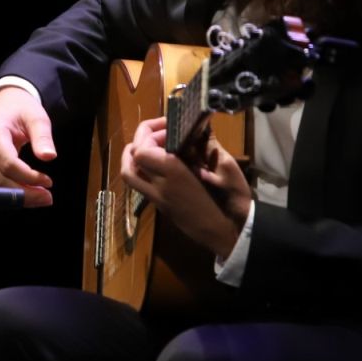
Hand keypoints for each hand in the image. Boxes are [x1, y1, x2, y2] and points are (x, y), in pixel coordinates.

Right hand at [0, 85, 56, 208]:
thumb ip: (42, 136)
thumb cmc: (21, 108)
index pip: (8, 163)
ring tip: (41, 198)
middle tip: (47, 198)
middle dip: (24, 193)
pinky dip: (11, 193)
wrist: (3, 102)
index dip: (28, 177)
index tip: (48, 182)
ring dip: (18, 197)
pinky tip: (29, 193)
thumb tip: (49, 157)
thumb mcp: (36, 117)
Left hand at [119, 116, 249, 255]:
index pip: (142, 149)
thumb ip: (208, 146)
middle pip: (132, 160)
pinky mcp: (161, 207)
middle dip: (140, 140)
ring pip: (130, 175)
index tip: (169, 127)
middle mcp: (159, 186)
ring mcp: (158, 199)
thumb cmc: (231, 200)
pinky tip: (161, 162)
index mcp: (173, 173)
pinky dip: (142, 168)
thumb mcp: (225, 168)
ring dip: (134, 156)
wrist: (229, 234)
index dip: (150, 132)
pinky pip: (140, 184)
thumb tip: (200, 129)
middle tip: (159, 132)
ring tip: (151, 144)